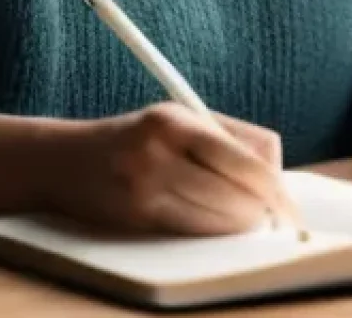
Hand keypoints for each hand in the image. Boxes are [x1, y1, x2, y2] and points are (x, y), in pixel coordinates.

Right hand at [43, 102, 301, 235]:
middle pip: (238, 192)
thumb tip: (276, 170)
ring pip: (219, 218)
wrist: (64, 160)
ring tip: (242, 217)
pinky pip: (193, 232)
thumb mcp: (177, 118)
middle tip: (273, 216)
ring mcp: (146, 186)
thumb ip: (226, 136)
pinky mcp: (137, 217)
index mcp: (176, 120)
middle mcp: (160, 151)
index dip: (275, 186)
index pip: (245, 158)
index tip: (287, 201)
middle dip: (262, 209)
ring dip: (239, 224)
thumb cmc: (135, 137)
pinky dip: (212, 231)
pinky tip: (214, 224)